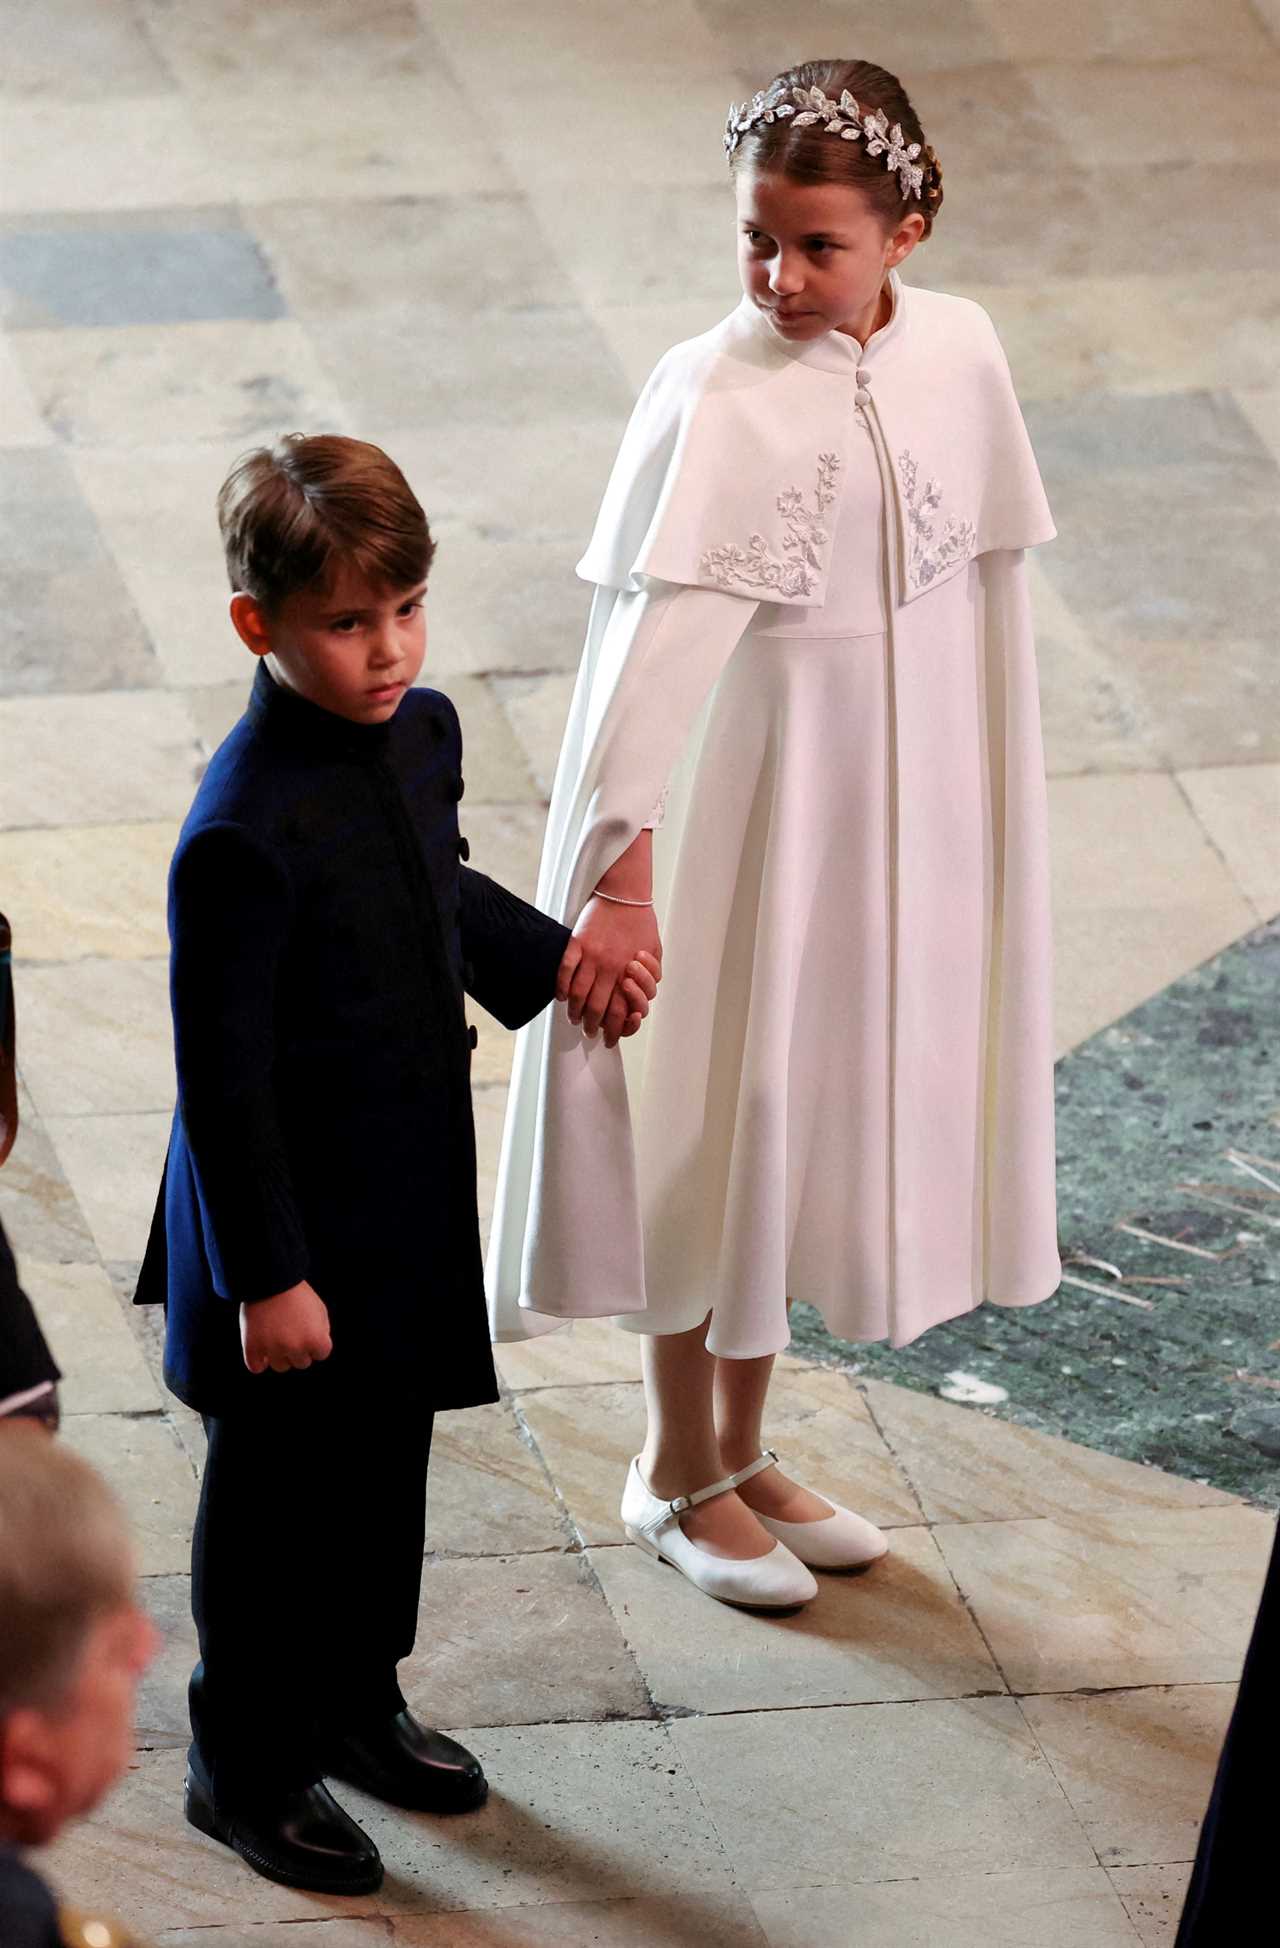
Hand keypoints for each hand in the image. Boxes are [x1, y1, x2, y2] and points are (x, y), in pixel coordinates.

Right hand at [240, 1281, 331, 1374]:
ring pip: (280, 1366)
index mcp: (316, 1339)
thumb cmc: (297, 1294)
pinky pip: (256, 1367)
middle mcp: (295, 1348)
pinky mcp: (252, 1347)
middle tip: (289, 1328)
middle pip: (301, 1362)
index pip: (321, 1354)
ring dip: (279, 1354)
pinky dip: (258, 1360)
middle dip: (298, 1348)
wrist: (270, 1278)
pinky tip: (261, 1348)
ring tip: (275, 1334)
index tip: (307, 1326)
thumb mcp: (320, 1310)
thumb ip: (321, 1333)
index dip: (314, 1339)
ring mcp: (273, 1349)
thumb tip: (315, 1352)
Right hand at [557, 897, 662, 1038]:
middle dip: (594, 1027)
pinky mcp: (577, 943)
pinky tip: (561, 997)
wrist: (625, 893)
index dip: (615, 1031)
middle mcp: (611, 968)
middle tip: (590, 1032)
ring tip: (574, 1019)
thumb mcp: (655, 953)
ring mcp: (592, 956)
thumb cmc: (642, 924)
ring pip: (578, 995)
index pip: (621, 1013)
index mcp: (631, 973)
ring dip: (575, 1012)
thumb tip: (640, 999)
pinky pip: (564, 970)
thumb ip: (650, 978)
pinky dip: (560, 987)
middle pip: (598, 1009)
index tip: (610, 1039)